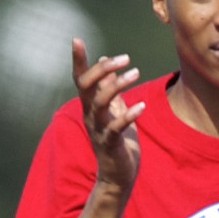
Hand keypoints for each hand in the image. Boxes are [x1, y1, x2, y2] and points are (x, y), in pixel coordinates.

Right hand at [72, 39, 143, 196]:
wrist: (119, 177)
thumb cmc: (118, 144)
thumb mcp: (116, 112)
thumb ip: (112, 90)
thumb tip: (108, 64)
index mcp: (90, 107)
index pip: (80, 79)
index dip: (78, 61)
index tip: (77, 39)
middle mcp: (90, 115)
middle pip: (87, 86)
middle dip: (102, 69)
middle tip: (125, 58)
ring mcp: (99, 130)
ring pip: (100, 102)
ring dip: (118, 86)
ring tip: (135, 73)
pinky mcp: (110, 144)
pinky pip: (116, 127)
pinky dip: (129, 114)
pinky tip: (142, 106)